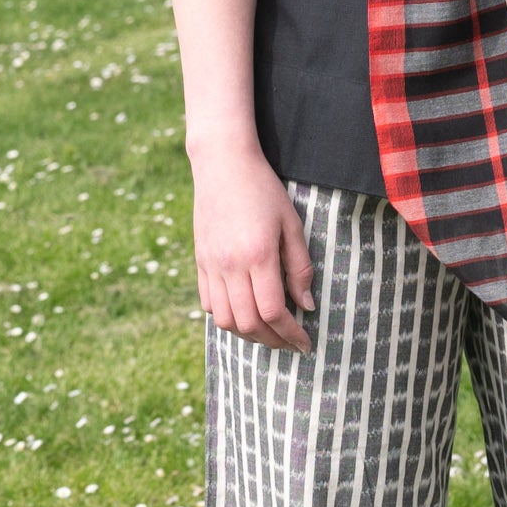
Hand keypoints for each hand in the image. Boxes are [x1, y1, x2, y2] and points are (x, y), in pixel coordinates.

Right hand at [190, 141, 315, 353]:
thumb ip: (300, 268)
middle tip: (289, 341)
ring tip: (268, 331)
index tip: (304, 342)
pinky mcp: (199, 261)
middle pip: (248, 323)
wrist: (223, 164)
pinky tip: (243, 312)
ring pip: (225, 320)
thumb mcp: (292, 224)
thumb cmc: (264, 190)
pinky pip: (208, 303)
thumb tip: (306, 306)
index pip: (272, 312)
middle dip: (271, 340)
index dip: (290, 333)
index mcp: (258, 255)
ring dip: (247, 334)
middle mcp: (230, 265)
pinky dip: (226, 317)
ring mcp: (210, 265)